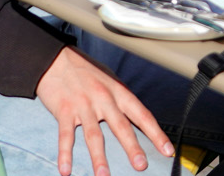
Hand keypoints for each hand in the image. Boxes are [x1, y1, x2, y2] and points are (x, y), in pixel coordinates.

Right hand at [35, 46, 171, 175]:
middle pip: (121, 126)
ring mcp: (84, 105)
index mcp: (119, 92)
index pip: (142, 115)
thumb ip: (121, 101)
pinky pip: (65, 136)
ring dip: (99, 157)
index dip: (156, 133)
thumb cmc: (86, 72)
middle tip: (141, 165)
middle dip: (132, 148)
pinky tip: (66, 170)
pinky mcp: (64, 111)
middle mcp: (104, 99)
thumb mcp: (110, 81)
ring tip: (104, 175)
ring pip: (93, 135)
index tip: (167, 150)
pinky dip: (65, 154)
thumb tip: (135, 121)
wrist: (57, 60)